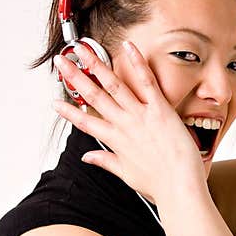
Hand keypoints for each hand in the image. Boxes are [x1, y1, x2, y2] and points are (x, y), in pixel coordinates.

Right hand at [52, 40, 206, 203]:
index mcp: (115, 141)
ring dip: (96, 65)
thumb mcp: (127, 174)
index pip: (85, 123)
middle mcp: (124, 126)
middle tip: (61, 62)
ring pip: (113, 85)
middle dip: (75, 78)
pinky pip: (147, 82)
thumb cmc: (160, 184)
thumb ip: (106, 162)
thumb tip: (87, 157)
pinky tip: (128, 47)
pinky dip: (137, 63)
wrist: (180, 188)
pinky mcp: (160, 111)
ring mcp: (141, 116)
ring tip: (82, 49)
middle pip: (93, 97)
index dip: (69, 112)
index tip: (55, 102)